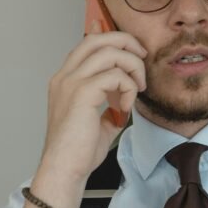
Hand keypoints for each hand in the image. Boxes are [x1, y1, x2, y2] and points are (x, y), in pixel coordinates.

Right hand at [41, 20, 147, 181]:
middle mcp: (65, 76)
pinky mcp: (82, 93)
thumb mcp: (97, 123)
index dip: (114, 41)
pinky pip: (115, 76)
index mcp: (65, 80)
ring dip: (132, 67)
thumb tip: (124, 101)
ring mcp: (71, 83)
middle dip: (126, 42)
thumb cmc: (78, 152)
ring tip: (138, 89)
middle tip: (143, 59)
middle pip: (98, 38)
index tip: (135, 53)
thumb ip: (108, 107)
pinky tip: (126, 106)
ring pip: (109, 52)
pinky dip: (128, 88)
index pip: (88, 44)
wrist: (64, 169)